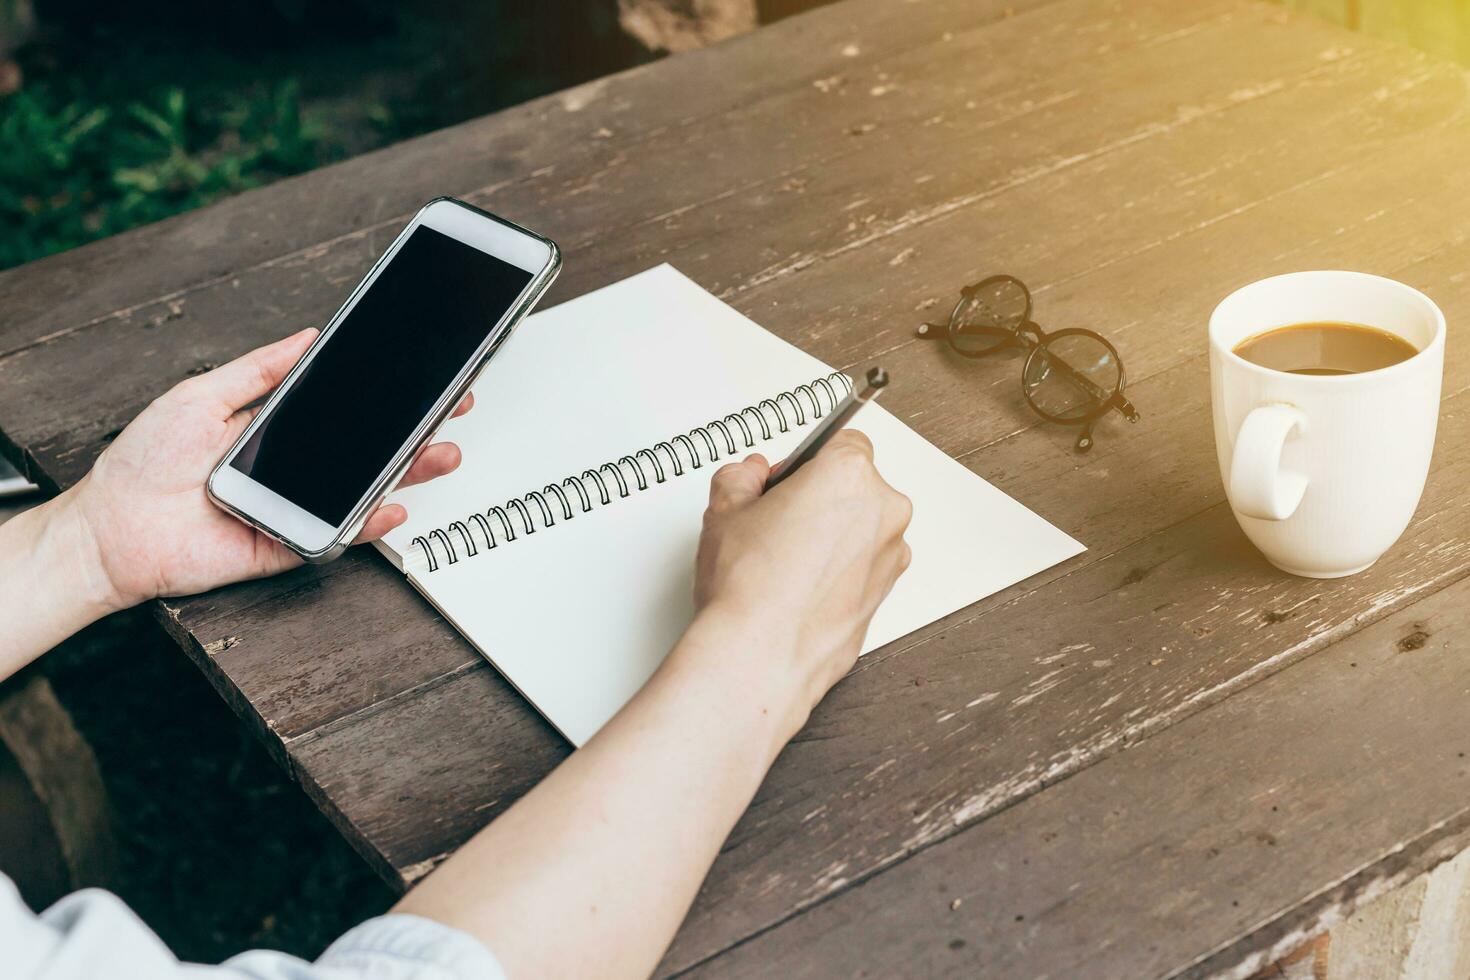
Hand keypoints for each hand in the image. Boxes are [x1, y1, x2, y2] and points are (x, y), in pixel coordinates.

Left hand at [67, 328, 467, 609]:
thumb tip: (305, 338)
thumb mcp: (201, 395)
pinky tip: (392, 505)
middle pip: (366, 450)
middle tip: (451, 413)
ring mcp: (295, 506)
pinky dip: (368, 524)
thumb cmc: (142, 463)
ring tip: (440, 454)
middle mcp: (292, 468)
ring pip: (363, 490)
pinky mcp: (288, 544)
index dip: (384, 398)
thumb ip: (257, 370)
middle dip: (414, 433)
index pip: (344, 411)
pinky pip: (337, 534)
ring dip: (406, 473)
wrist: (112, 528)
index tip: (420, 380)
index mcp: (275, 429)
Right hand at [690, 431, 911, 732]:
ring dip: (833, 537)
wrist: (759, 656)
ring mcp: (891, 557)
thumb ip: (740, 477)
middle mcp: (883, 512)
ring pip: (863, 530)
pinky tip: (799, 589)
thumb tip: (749, 475)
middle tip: (777, 522)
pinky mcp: (886, 596)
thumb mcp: (724, 510)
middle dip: (821, 498)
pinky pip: (863, 568)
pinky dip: (839, 573)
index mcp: (850, 475)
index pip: (843, 440)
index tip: (787, 478)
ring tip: (784, 563)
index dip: (808, 460)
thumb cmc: (749, 587)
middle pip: (856, 486)